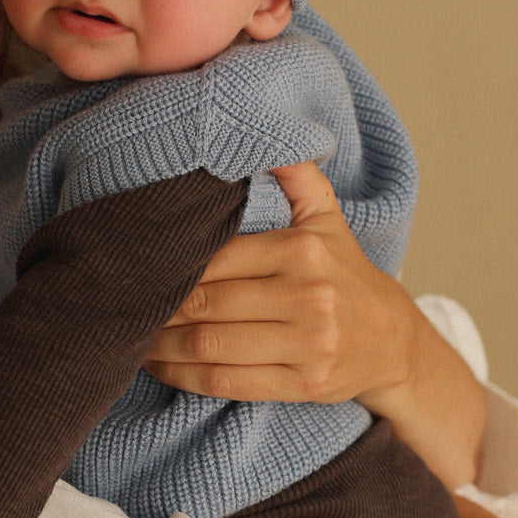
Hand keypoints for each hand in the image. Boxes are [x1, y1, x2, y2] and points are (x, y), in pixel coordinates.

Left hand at [143, 160, 413, 404]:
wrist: (394, 340)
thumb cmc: (345, 275)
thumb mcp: (328, 219)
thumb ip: (297, 177)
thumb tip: (270, 133)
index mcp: (303, 250)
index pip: (217, 258)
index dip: (170, 270)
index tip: (137, 273)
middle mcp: (308, 295)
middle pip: (207, 302)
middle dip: (158, 309)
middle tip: (122, 309)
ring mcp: (309, 344)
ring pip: (211, 345)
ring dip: (161, 347)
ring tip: (132, 340)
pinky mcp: (304, 385)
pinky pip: (227, 382)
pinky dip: (184, 377)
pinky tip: (161, 367)